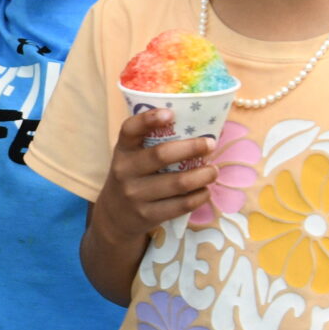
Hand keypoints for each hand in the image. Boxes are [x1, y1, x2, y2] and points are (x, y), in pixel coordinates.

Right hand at [90, 109, 218, 247]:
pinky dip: (199, 196)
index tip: (170, 113)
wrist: (114, 216)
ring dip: (203, 175)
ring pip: (178, 183)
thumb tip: (198, 126)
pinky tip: (205, 191)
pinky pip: (181, 205)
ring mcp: (135, 195)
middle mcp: (125, 171)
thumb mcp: (131, 157)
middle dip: (191, 147)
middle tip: (211, 144)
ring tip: (214, 171)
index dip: (148, 119)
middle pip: (161, 155)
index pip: (130, 129)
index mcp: (123, 150)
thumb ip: (152, 142)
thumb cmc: (132, 177)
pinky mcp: (148, 215)